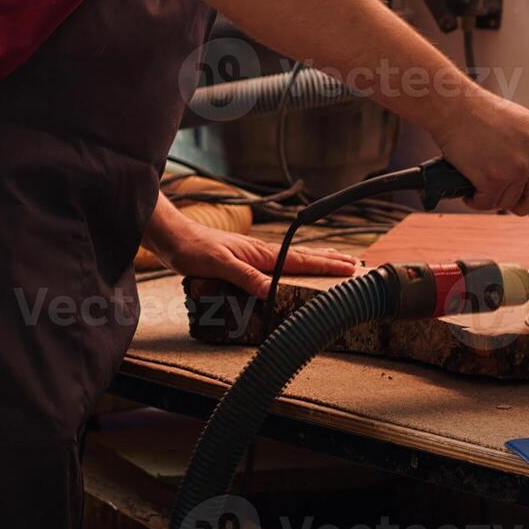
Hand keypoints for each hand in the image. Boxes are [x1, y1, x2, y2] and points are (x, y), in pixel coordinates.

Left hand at [150, 223, 356, 297]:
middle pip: (304, 256)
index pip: (301, 260)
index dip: (327, 266)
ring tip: (335, 262)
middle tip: (354, 265)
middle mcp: (261, 253)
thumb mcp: (219, 265)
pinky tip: (294, 267)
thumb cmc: (193, 249)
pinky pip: (278, 263)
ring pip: (293, 258)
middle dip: (330, 261)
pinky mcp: (243, 259)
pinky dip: (294, 264)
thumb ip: (245, 277)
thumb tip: (271, 290)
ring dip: (316, 261)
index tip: (350, 268)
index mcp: (261, 254)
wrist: (173, 238)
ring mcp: (253, 255)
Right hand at [433, 92, 528, 217]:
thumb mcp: (524, 126)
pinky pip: (488, 204)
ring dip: (494, 199)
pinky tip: (472, 190)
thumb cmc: (482, 113)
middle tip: (509, 203)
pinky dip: (477, 200)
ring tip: (482, 184)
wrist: (455, 108)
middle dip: (522, 205)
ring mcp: (518, 167)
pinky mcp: (494, 179)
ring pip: (511, 203)